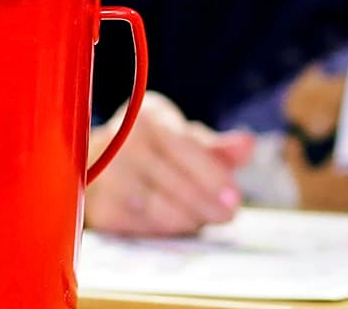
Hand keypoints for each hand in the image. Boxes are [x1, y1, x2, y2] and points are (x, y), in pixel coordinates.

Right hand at [85, 92, 254, 236]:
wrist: (103, 165)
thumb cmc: (154, 149)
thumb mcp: (185, 140)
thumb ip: (217, 147)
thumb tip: (246, 145)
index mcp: (146, 116)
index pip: (184, 147)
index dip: (212, 175)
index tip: (234, 198)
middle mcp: (120, 141)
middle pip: (175, 183)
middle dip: (206, 204)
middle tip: (226, 215)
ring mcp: (106, 175)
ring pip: (160, 210)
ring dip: (188, 219)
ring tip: (199, 218)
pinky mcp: (101, 208)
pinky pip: (143, 228)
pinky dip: (164, 231)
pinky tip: (174, 223)